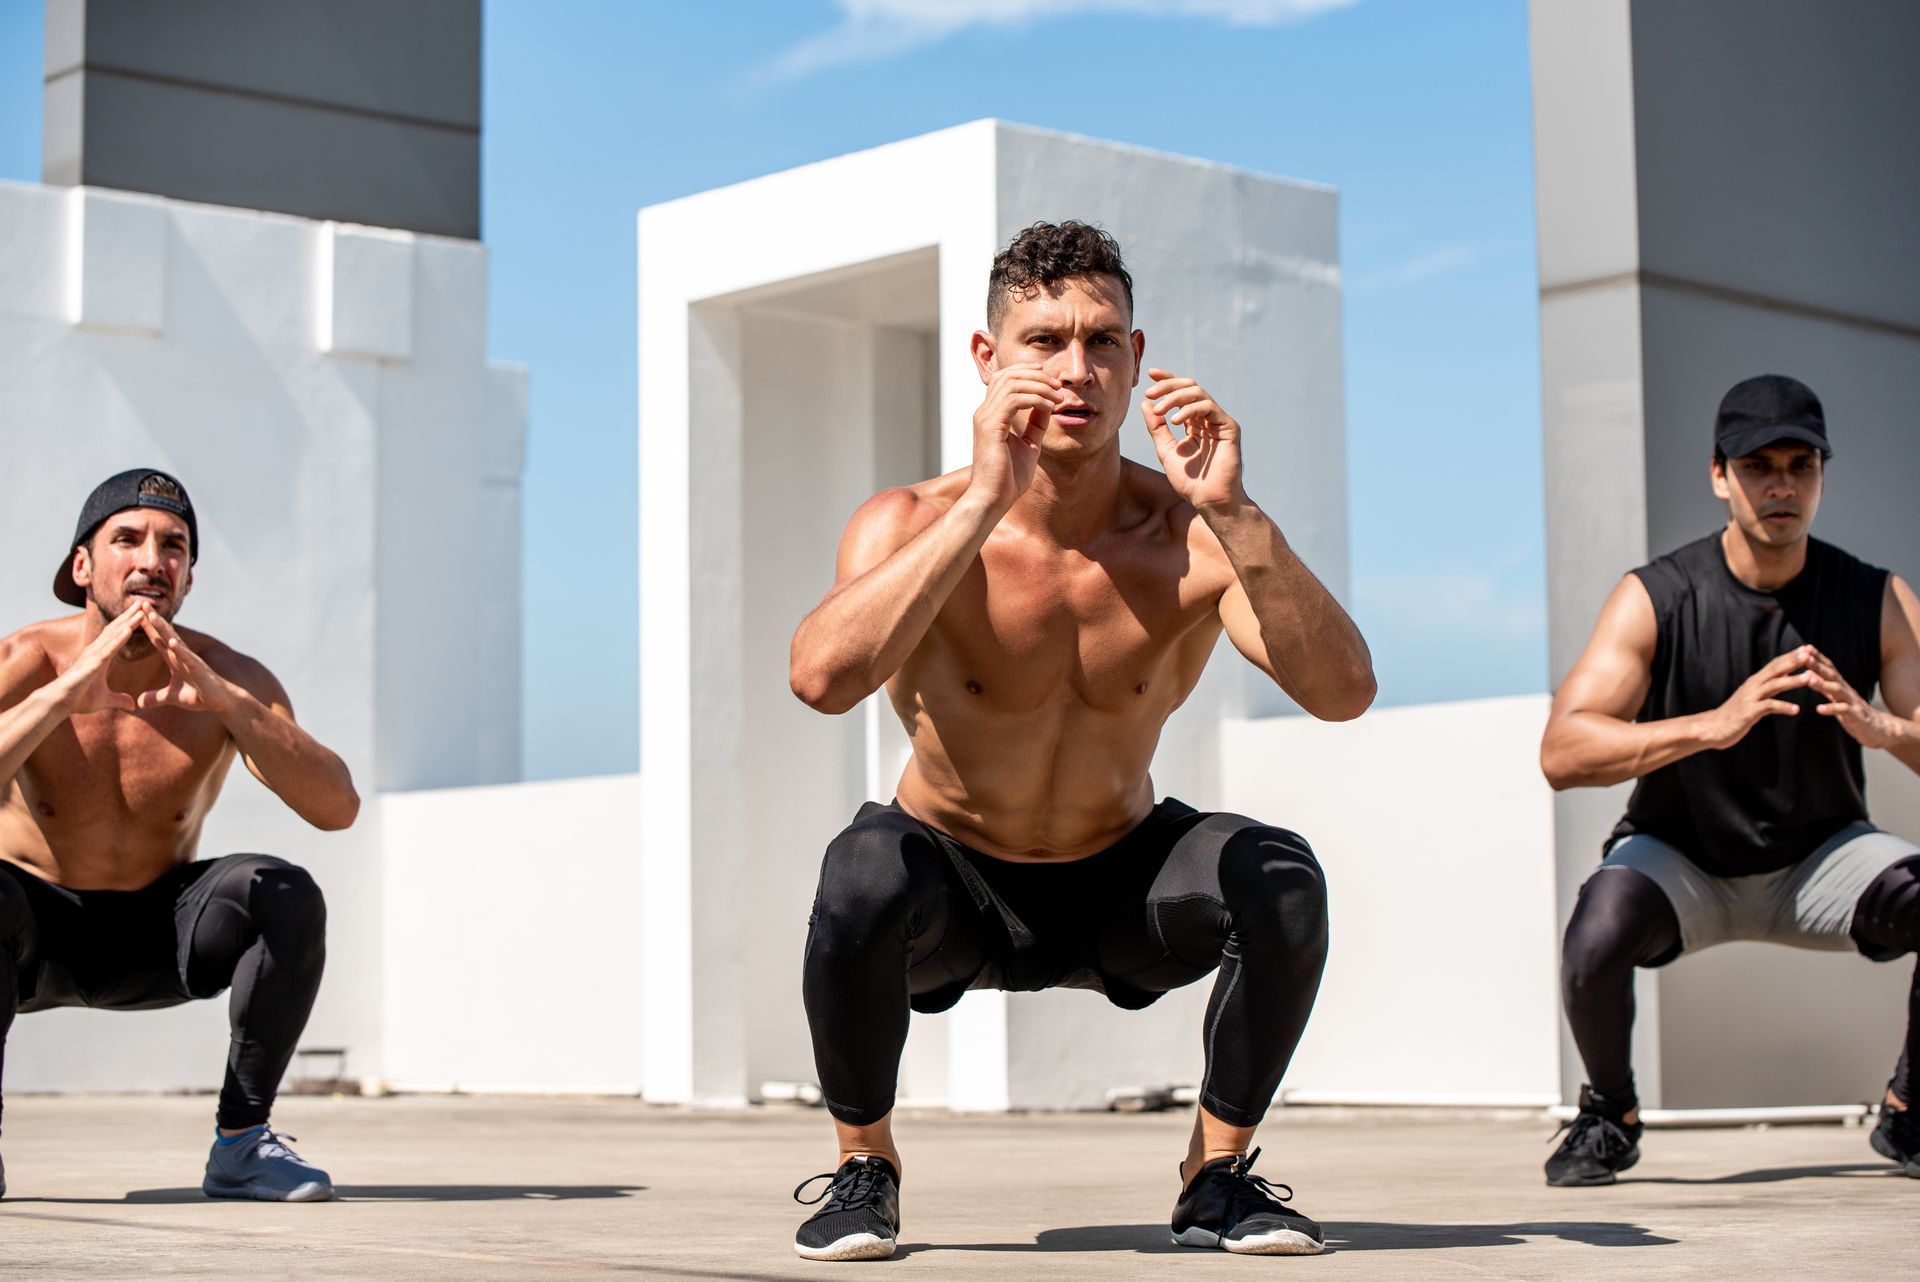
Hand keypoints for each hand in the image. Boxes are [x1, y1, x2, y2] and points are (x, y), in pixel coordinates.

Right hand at [52, 603, 150, 714]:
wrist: (59, 704)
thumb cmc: (78, 699)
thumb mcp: (105, 700)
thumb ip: (119, 700)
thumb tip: (132, 705)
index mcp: (102, 657)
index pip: (119, 636)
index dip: (131, 624)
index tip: (144, 613)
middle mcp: (97, 652)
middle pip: (117, 629)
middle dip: (131, 615)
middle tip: (145, 601)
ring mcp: (94, 656)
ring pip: (114, 635)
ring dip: (128, 622)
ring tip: (141, 609)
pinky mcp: (92, 664)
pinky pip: (108, 649)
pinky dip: (119, 639)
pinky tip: (129, 629)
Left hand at [132, 610, 237, 715]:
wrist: (220, 702)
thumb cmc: (200, 696)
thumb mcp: (171, 697)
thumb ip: (155, 697)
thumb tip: (139, 703)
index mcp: (173, 659)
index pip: (157, 639)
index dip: (146, 627)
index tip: (133, 613)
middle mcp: (181, 655)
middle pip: (163, 633)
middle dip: (151, 618)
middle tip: (140, 602)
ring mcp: (190, 660)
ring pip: (173, 640)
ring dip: (162, 627)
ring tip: (150, 615)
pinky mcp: (199, 669)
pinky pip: (187, 657)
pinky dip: (179, 649)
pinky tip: (171, 641)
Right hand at [969, 362, 1055, 510]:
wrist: (993, 500)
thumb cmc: (1008, 479)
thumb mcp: (1029, 445)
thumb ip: (1035, 425)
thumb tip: (1047, 404)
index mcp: (991, 415)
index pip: (1005, 379)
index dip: (1028, 373)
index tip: (1052, 382)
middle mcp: (984, 412)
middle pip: (1007, 375)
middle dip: (1036, 375)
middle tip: (1058, 385)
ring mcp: (985, 418)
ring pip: (1011, 383)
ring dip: (1039, 386)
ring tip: (1058, 396)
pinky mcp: (990, 427)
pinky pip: (1014, 400)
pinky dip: (1035, 398)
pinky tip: (1049, 406)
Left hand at [1141, 369, 1245, 513]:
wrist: (1209, 500)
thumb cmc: (1191, 482)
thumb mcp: (1166, 451)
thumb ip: (1157, 428)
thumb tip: (1145, 403)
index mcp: (1194, 423)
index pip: (1181, 393)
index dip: (1167, 380)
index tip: (1150, 374)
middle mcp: (1207, 419)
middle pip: (1190, 387)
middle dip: (1168, 386)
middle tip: (1150, 392)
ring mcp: (1219, 422)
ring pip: (1198, 393)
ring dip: (1175, 397)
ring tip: (1159, 410)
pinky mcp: (1229, 428)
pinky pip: (1209, 408)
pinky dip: (1190, 410)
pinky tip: (1175, 421)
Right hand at [1702, 646, 1815, 748]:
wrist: (1713, 727)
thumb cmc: (1736, 713)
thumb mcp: (1753, 696)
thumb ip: (1769, 685)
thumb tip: (1786, 674)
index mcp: (1755, 681)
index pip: (1775, 664)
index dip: (1790, 656)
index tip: (1807, 649)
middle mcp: (1752, 686)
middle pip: (1775, 671)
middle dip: (1793, 662)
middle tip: (1810, 655)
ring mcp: (1750, 698)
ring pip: (1774, 685)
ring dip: (1793, 681)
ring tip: (1809, 678)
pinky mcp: (1749, 712)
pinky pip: (1769, 707)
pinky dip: (1783, 707)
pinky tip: (1796, 709)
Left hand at [1804, 648, 1899, 748]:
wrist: (1878, 729)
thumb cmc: (1853, 712)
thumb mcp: (1837, 697)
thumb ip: (1824, 685)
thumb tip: (1807, 672)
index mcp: (1840, 686)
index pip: (1829, 668)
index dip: (1817, 657)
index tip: (1804, 647)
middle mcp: (1846, 690)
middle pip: (1831, 675)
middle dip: (1817, 664)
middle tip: (1803, 656)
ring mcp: (1852, 702)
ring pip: (1837, 690)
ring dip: (1822, 684)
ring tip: (1807, 679)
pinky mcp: (1856, 716)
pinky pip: (1843, 711)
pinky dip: (1831, 709)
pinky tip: (1819, 709)